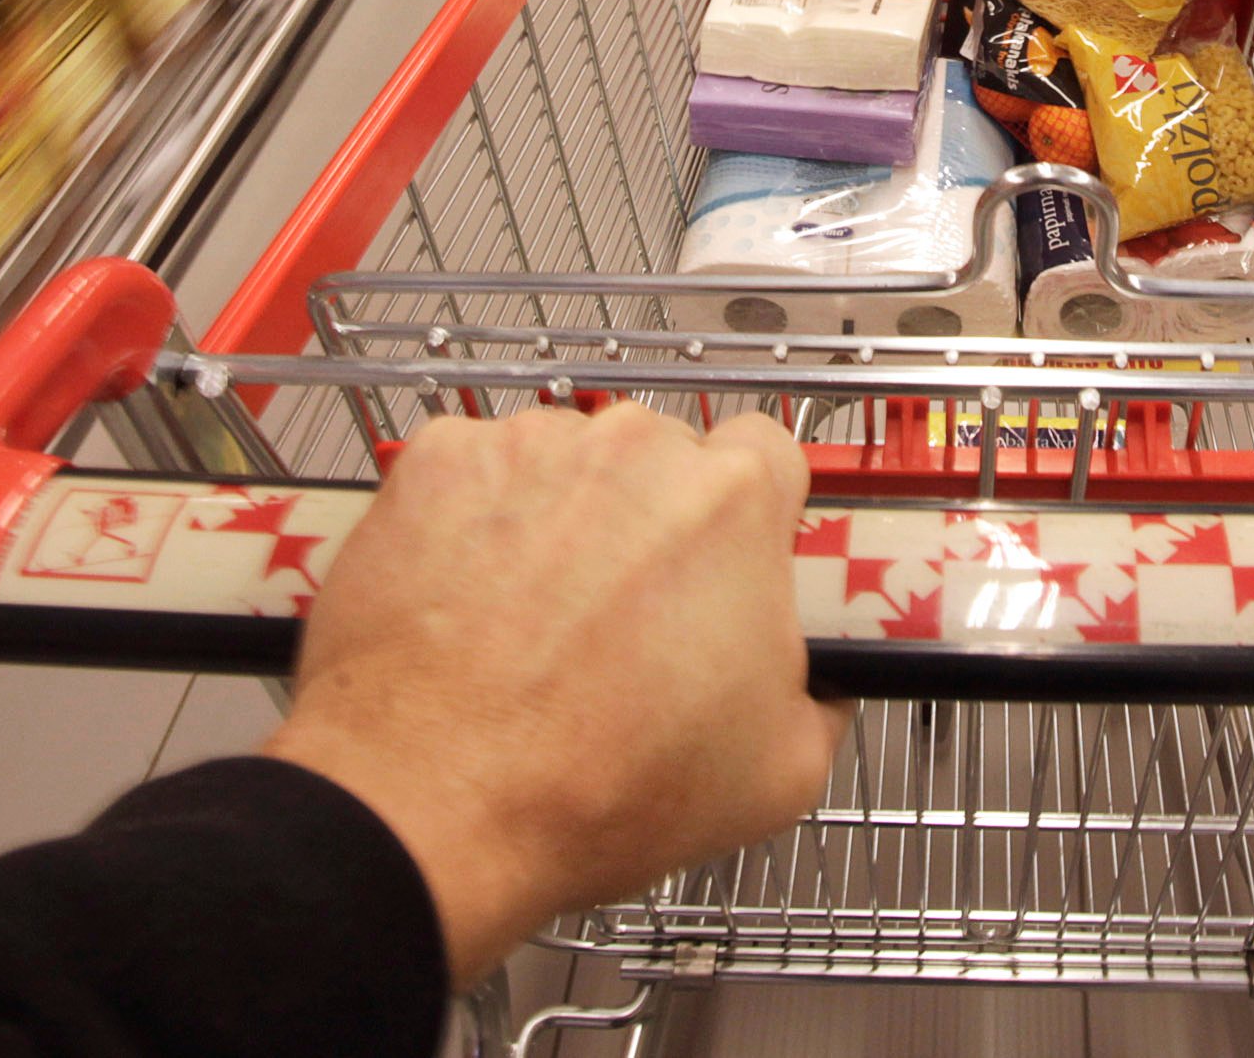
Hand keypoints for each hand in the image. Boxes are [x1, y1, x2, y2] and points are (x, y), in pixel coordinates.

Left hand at [261, 404, 846, 984]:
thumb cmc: (599, 788)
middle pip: (661, 459)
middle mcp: (632, 448)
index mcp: (733, 500)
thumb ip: (819, 696)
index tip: (730, 565)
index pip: (769, 455)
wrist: (435, 805)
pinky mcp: (434, 465)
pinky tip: (467, 602)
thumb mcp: (780, 775)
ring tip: (532, 622)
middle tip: (626, 617)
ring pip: (564, 463)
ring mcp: (526, 448)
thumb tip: (812, 681)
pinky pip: (474, 476)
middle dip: (650, 522)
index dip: (752, 515)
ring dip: (560, 520)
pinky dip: (472, 523)